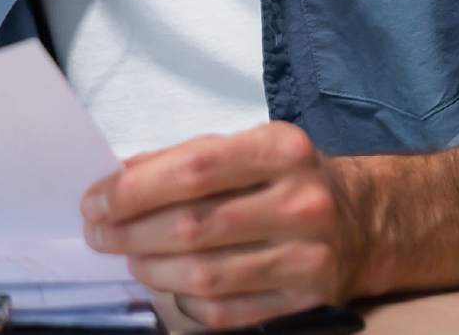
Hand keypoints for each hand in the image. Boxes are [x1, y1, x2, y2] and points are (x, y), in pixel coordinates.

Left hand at [80, 123, 365, 330]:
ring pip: (207, 275)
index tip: (96, 201)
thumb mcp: (243, 147)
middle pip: (195, 226)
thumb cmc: (283, 178)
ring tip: (130, 258)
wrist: (362, 221)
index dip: (135, 189)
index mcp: (280, 150)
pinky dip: (187, 302)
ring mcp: (309, 257)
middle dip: (132, 233)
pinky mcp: (308, 301)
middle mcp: (300, 203)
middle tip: (99, 233)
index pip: (193, 169)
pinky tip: (172, 285)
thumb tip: (118, 177)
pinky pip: (228, 312)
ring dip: (153, 269)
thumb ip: (182, 159)